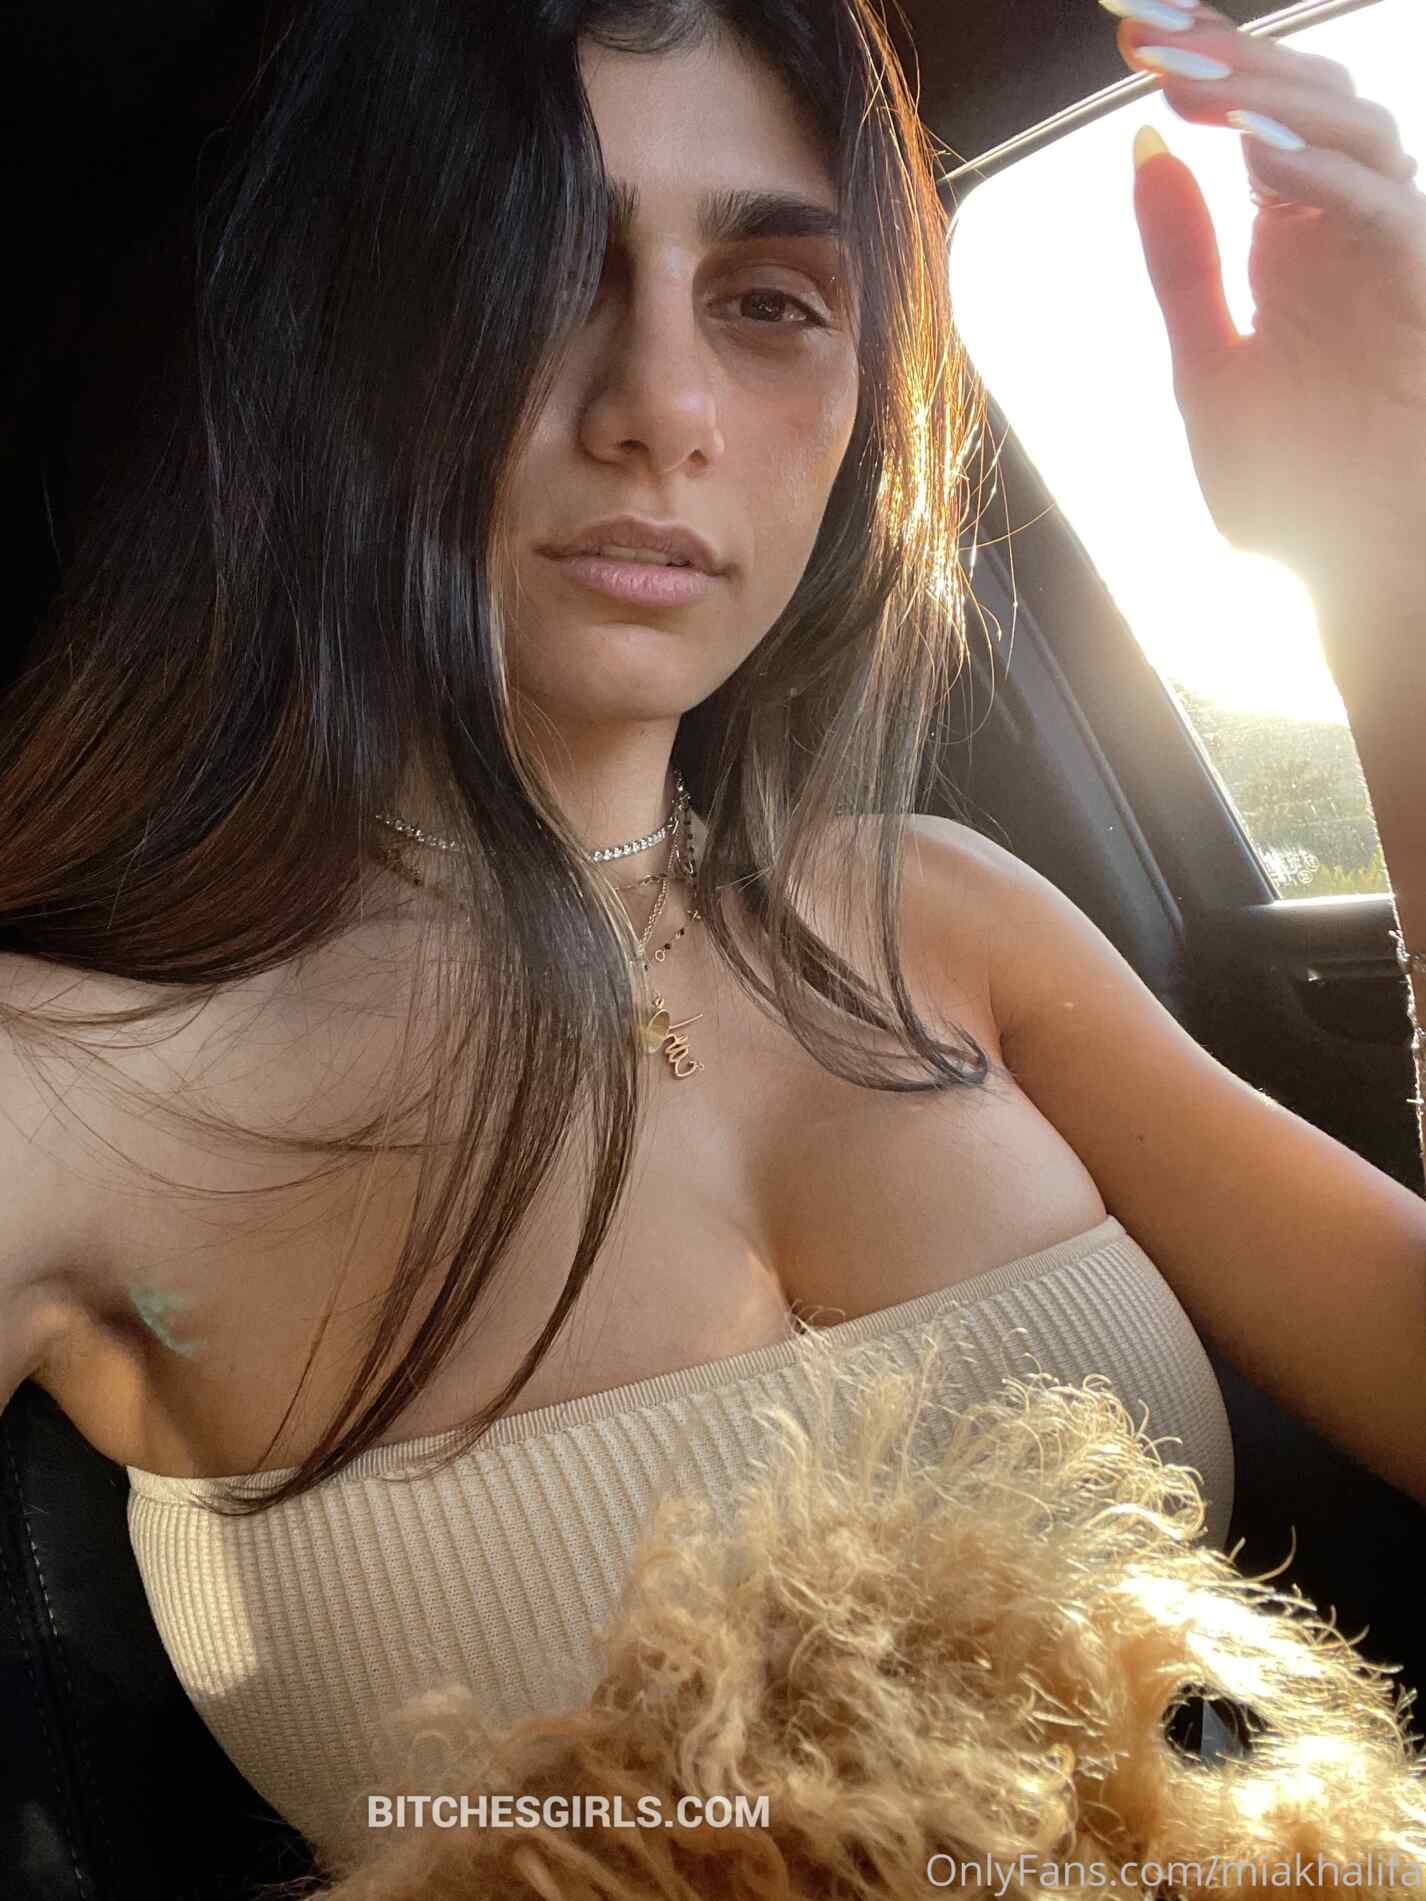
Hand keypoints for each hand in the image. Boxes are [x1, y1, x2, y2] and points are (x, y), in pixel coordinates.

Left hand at [1106, 0, 1425, 650]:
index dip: (1202, 63)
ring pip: (1353, 131)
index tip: (1129, 26)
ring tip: (1184, 76)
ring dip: (1269, 95)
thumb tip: (1144, 151)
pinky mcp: (1420, 292)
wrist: (1354, 573)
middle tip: (1143, 27)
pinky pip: (1379, 210)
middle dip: (1227, 54)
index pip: (1252, 119)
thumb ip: (1182, 265)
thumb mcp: (1206, 368)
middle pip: (1304, 101)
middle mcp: (1342, 232)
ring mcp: (1388, 255)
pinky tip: (1253, 155)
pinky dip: (1317, 176)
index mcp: (1288, 242)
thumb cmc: (1290, 487)